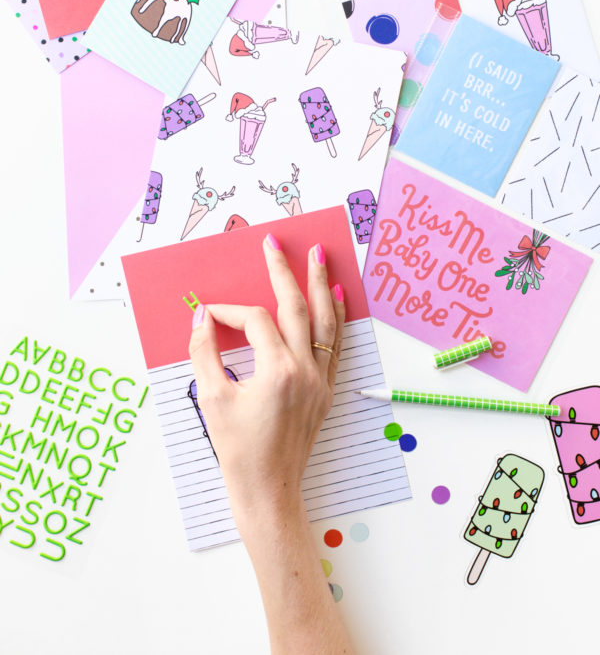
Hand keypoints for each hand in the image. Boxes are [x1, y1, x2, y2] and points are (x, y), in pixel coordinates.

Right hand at [188, 233, 344, 525]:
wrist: (268, 490)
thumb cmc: (238, 451)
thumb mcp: (211, 399)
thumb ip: (204, 352)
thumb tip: (202, 317)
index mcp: (277, 371)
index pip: (255, 320)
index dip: (230, 311)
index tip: (210, 315)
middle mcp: (305, 370)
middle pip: (296, 307)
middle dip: (284, 271)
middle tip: (275, 242)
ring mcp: (320, 380)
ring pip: (326, 322)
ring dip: (322, 285)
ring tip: (320, 256)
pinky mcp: (325, 391)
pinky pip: (336, 345)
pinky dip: (337, 318)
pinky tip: (337, 297)